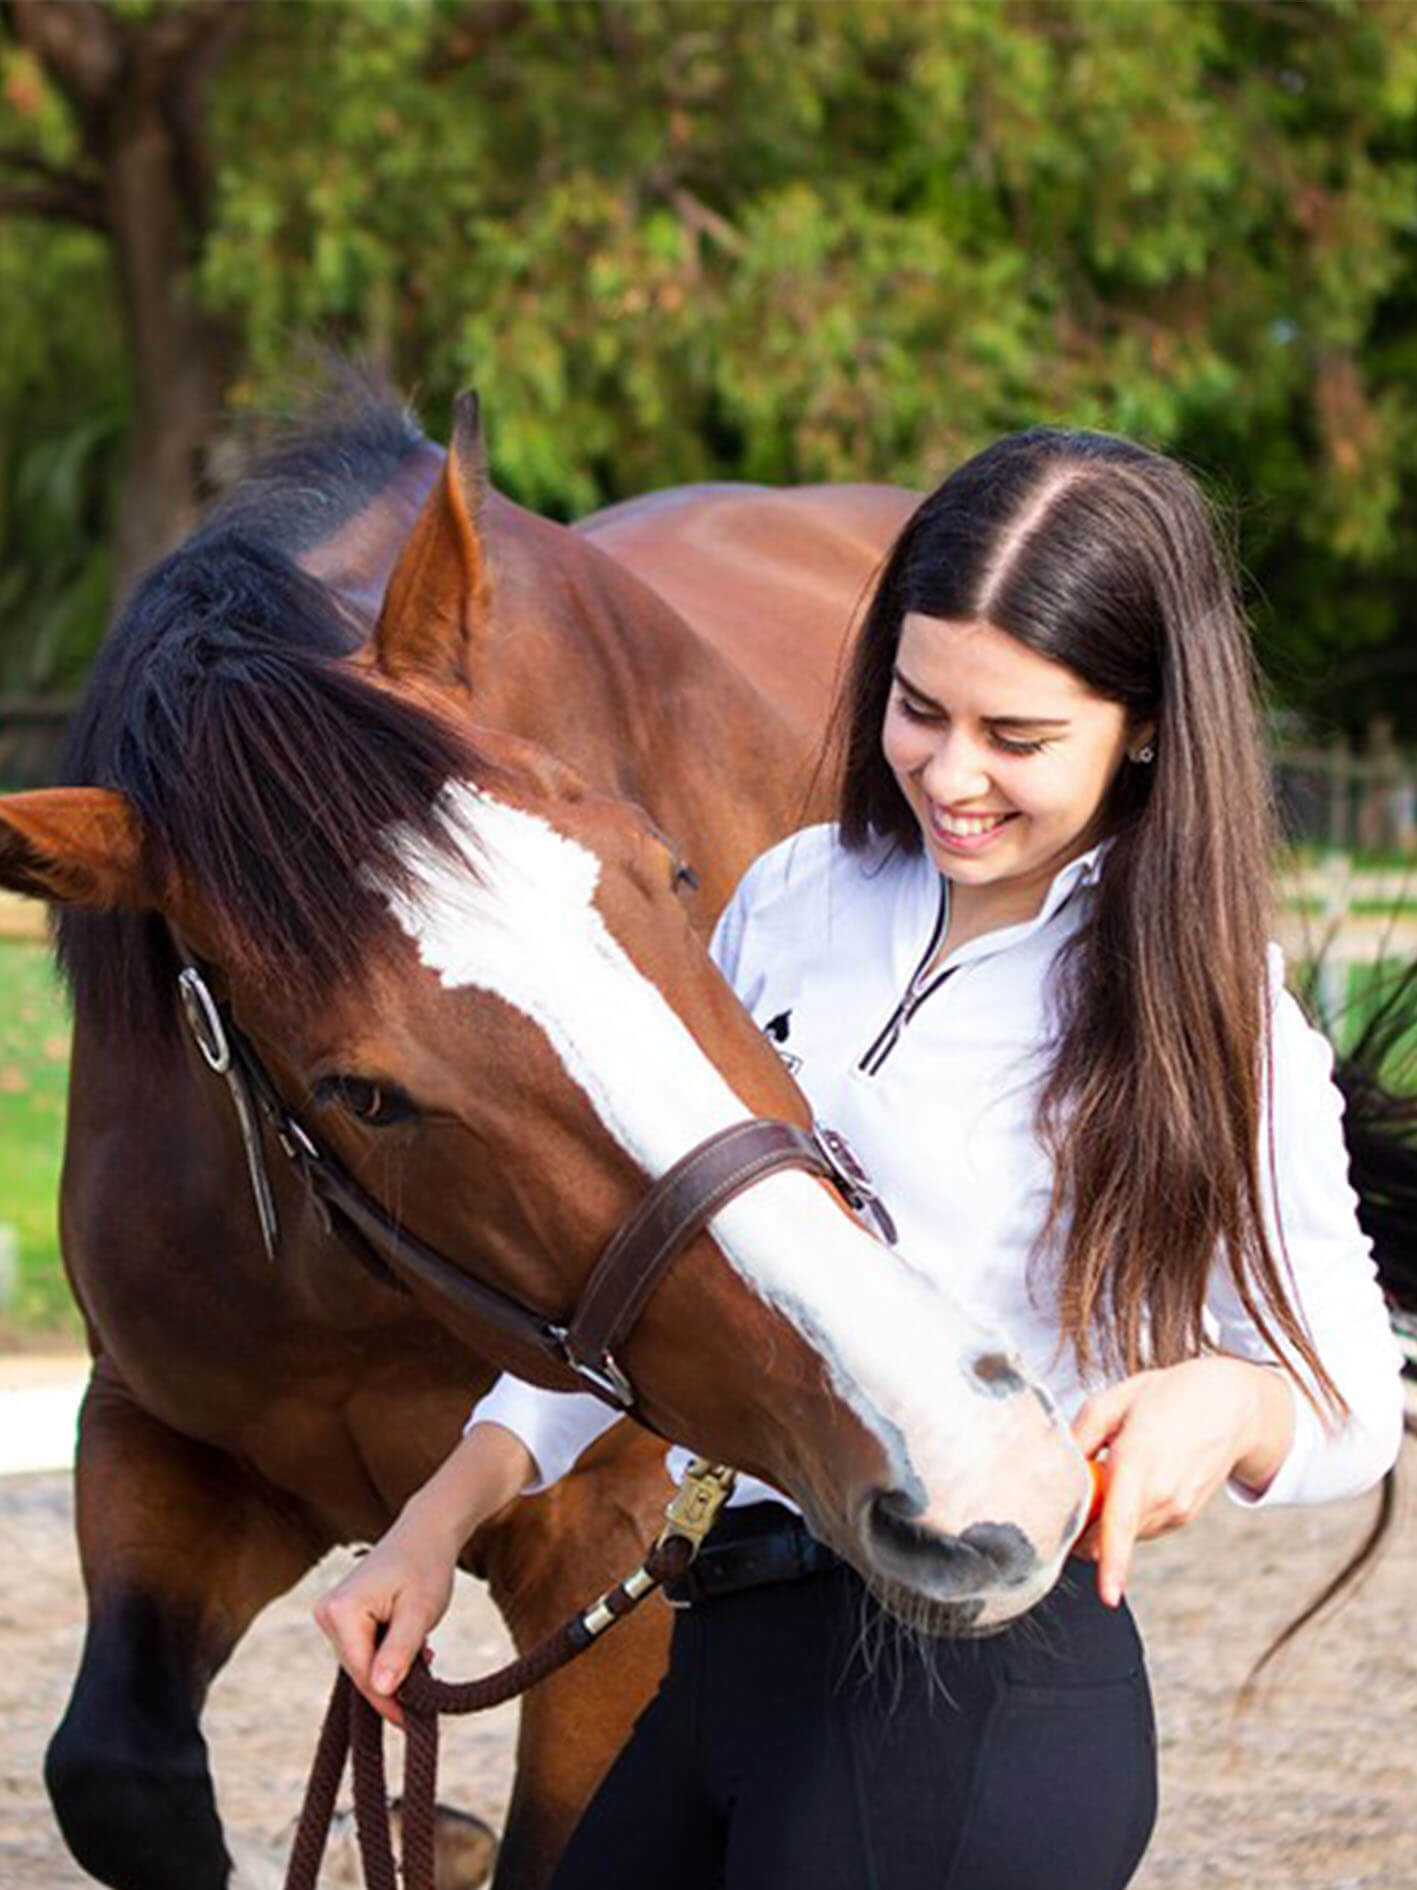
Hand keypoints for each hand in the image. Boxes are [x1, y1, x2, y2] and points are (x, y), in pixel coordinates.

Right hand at [313, 1515, 457, 1727]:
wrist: (425, 1532)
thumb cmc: (426, 1566)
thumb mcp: (420, 1612)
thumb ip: (399, 1651)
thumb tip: (381, 1690)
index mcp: (340, 1610)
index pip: (362, 1673)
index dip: (389, 1702)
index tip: (413, 1721)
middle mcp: (327, 1612)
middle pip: (359, 1669)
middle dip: (392, 1683)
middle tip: (428, 1687)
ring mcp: (331, 1613)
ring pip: (362, 1661)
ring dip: (392, 1668)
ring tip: (425, 1655)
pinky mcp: (341, 1614)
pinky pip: (363, 1648)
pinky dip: (387, 1654)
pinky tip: (413, 1648)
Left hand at [1071, 1356, 1293, 1608]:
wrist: (1230, 1407)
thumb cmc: (1170, 1396)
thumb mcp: (1116, 1399)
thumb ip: (1080, 1434)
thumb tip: (1056, 1463)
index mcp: (1139, 1460)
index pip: (1121, 1521)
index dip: (1112, 1560)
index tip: (1107, 1594)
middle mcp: (1162, 1494)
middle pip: (1110, 1537)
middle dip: (1082, 1529)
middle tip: (1072, 1494)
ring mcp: (1177, 1510)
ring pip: (1125, 1536)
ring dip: (1106, 1522)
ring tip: (1112, 1472)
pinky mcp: (1183, 1518)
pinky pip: (1142, 1529)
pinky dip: (1127, 1518)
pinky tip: (1134, 1481)